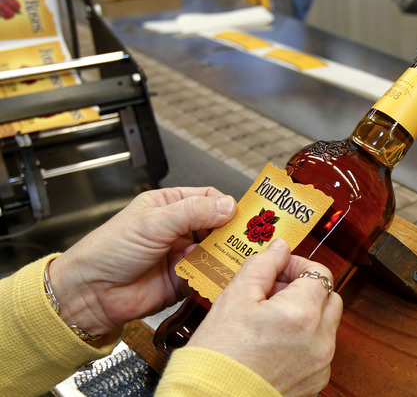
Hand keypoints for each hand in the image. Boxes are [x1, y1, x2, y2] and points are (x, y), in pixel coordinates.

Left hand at [48, 187, 236, 336]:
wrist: (91, 293)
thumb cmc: (108, 251)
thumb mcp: (154, 222)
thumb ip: (193, 212)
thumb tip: (228, 205)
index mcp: (169, 206)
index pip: (209, 198)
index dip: (228, 206)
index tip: (244, 216)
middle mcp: (178, 229)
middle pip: (219, 226)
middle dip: (233, 232)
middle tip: (251, 238)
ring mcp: (182, 254)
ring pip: (217, 251)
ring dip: (227, 255)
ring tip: (240, 257)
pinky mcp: (184, 280)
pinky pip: (209, 275)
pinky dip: (218, 276)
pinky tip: (224, 275)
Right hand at [188, 239, 342, 396]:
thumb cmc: (219, 355)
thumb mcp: (235, 297)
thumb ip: (263, 265)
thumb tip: (279, 248)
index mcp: (303, 314)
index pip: (320, 272)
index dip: (298, 266)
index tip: (279, 270)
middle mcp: (320, 339)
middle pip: (329, 297)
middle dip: (305, 289)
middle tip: (274, 293)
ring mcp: (321, 363)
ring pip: (326, 324)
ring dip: (306, 315)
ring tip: (271, 320)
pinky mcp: (316, 381)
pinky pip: (319, 350)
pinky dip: (304, 341)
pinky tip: (275, 343)